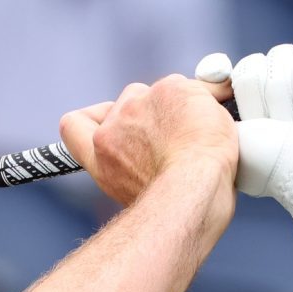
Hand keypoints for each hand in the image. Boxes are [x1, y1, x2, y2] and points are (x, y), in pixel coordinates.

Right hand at [59, 75, 237, 208]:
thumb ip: (134, 163)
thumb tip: (155, 154)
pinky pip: (193, 85)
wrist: (195, 190)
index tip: (111, 125)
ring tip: (199, 132)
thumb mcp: (138, 192)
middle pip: (125, 104)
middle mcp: (113, 130)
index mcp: (102, 159)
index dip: (90, 118)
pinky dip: (208, 97)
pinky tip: (218, 113)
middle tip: (175, 135)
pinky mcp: (170, 90)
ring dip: (178, 106)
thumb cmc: (176, 204)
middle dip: (150, 115)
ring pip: (159, 92)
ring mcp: (139, 106)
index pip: (74, 125)